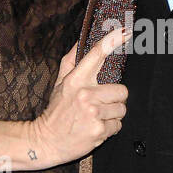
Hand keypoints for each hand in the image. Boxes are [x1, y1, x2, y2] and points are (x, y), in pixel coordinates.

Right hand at [26, 25, 130, 166]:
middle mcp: (85, 95)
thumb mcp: (60, 83)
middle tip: (101, 104)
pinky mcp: (99, 130)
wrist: (47, 141)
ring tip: (95, 118)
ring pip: (121, 109)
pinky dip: (109, 129)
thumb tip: (81, 40)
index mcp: (76, 80)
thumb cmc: (56, 111)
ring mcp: (93, 113)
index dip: (113, 40)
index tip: (125, 32)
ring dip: (112, 115)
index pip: (97, 54)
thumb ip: (71, 61)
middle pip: (122, 90)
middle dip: (115, 99)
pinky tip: (95, 128)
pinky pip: (118, 126)